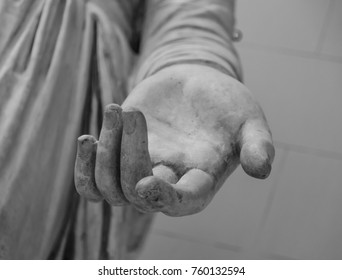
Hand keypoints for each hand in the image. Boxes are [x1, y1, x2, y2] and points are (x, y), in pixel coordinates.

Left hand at [74, 64, 274, 215]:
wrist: (195, 85)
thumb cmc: (225, 103)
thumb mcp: (248, 118)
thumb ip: (257, 143)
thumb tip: (261, 170)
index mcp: (200, 181)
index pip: (182, 203)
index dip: (165, 199)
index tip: (148, 183)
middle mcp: (168, 182)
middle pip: (137, 193)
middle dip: (130, 154)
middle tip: (135, 113)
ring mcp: (140, 171)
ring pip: (110, 188)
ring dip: (104, 153)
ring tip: (116, 110)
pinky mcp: (119, 157)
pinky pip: (92, 183)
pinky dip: (84, 169)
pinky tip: (88, 139)